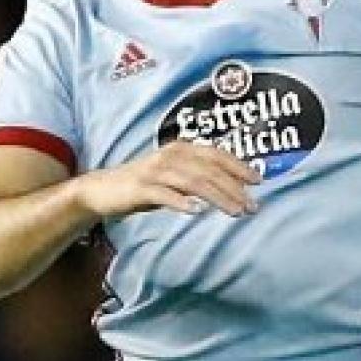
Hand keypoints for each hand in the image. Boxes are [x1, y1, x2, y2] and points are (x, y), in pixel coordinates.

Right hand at [76, 141, 260, 218]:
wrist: (102, 190)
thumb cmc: (146, 184)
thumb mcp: (175, 176)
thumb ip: (199, 178)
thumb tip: (234, 188)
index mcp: (183, 149)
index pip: (217, 155)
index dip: (239, 166)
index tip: (259, 181)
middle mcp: (171, 155)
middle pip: (210, 171)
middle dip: (234, 188)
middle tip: (252, 206)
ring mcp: (155, 171)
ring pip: (193, 183)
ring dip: (218, 197)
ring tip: (235, 212)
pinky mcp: (140, 187)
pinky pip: (164, 194)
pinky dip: (181, 202)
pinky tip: (196, 211)